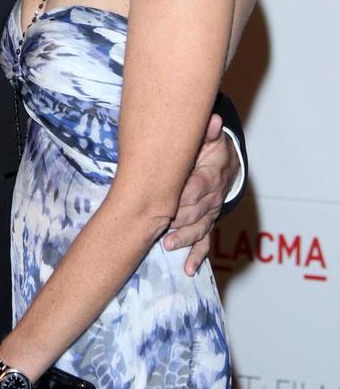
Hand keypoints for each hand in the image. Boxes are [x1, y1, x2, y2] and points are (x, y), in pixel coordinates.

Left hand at [162, 113, 238, 275]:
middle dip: (179, 220)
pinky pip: (205, 242)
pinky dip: (198, 256)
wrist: (228, 166)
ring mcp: (210, 213)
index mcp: (211, 176)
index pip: (198, 187)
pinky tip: (189, 269)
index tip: (169, 201)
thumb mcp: (210, 138)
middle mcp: (212, 198)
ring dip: (185, 239)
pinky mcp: (208, 224)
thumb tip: (213, 119)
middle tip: (161, 226)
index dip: (184, 195)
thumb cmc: (212, 150)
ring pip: (199, 229)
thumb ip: (208, 132)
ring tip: (169, 245)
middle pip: (196, 212)